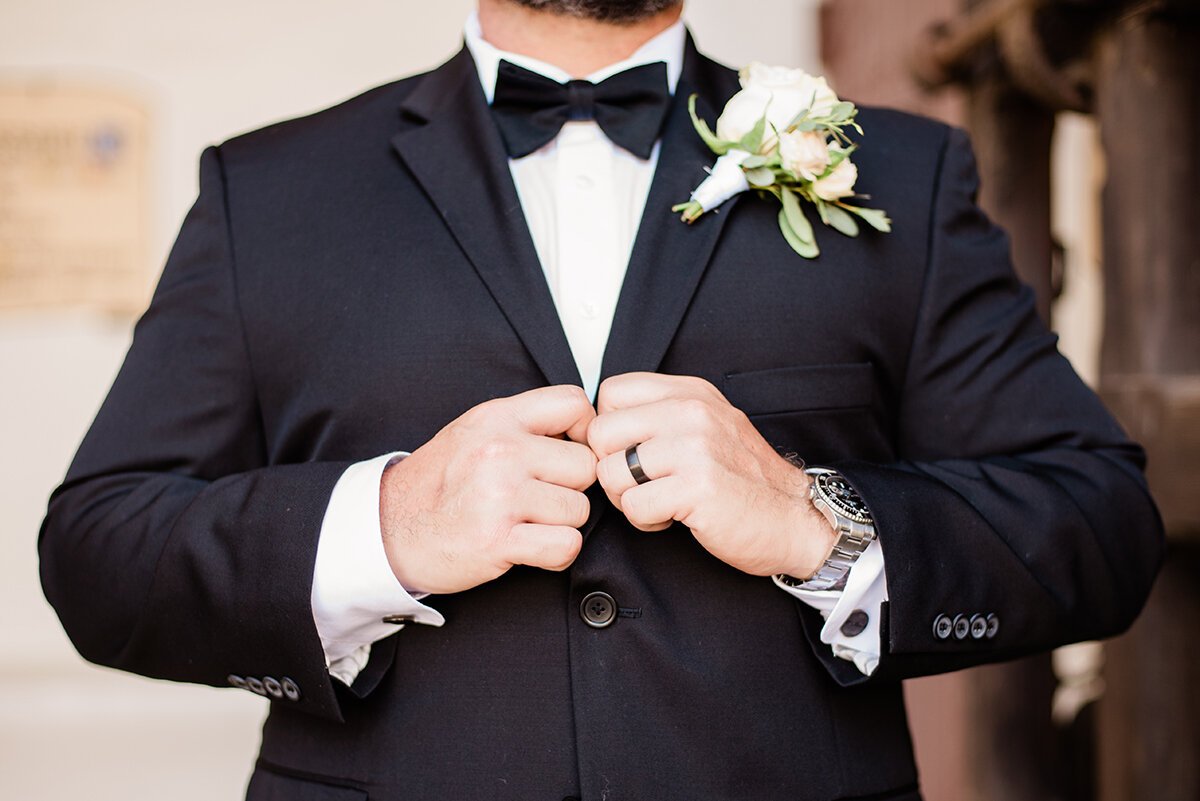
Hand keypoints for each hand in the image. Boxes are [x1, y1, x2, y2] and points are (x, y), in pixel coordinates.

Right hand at [380, 385, 596, 594]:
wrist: (387, 529)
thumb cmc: (438, 483)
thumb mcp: (474, 431)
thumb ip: (525, 423)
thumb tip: (586, 427)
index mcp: (497, 418)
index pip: (574, 404)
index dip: (583, 432)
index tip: (565, 454)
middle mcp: (500, 451)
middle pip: (585, 465)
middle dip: (570, 487)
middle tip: (539, 498)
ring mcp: (498, 496)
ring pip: (579, 509)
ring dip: (560, 523)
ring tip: (526, 522)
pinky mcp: (497, 540)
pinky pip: (566, 545)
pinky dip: (556, 553)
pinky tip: (532, 548)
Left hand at [588, 372, 835, 578]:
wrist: (796, 519)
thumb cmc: (744, 480)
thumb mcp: (707, 426)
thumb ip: (661, 414)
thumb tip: (598, 422)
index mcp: (690, 393)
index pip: (610, 393)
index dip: (610, 430)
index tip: (631, 452)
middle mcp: (691, 412)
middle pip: (600, 434)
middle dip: (612, 468)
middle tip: (643, 484)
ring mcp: (695, 448)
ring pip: (610, 472)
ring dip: (628, 499)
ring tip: (662, 501)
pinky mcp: (697, 487)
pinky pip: (633, 506)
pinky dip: (647, 521)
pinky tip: (675, 518)